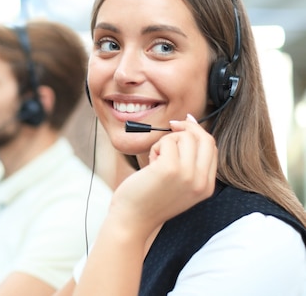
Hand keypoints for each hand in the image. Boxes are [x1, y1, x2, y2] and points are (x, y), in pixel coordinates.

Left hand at [110, 114, 217, 235]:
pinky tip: (150, 163)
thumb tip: (190, 124)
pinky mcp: (170, 168)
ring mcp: (187, 175)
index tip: (183, 125)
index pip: (212, 148)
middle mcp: (201, 182)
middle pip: (205, 138)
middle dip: (187, 128)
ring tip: (155, 160)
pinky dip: (156, 147)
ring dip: (166, 142)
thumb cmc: (148, 199)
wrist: (132, 220)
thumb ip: (188, 162)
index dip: (198, 132)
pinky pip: (167, 141)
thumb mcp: (178, 184)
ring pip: (185, 137)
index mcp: (206, 186)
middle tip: (170, 127)